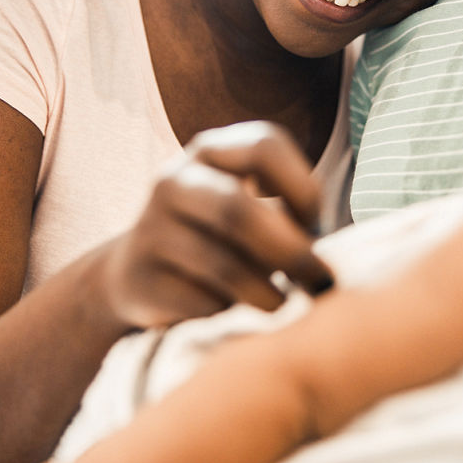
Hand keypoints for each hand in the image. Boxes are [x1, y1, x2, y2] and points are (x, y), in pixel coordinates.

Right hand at [99, 121, 335, 329]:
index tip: (315, 221)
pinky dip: (231, 315)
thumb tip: (323, 262)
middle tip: (319, 280)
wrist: (138, 272)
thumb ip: (287, 217)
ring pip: (222, 266)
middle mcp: (174, 181)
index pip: (264, 146)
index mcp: (209, 151)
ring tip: (284, 305)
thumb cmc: (218, 237)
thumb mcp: (249, 208)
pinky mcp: (141, 280)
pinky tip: (234, 315)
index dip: (302, 186)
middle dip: (289, 251)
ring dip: (267, 293)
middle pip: (237, 210)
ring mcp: (150, 230)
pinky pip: (202, 304)